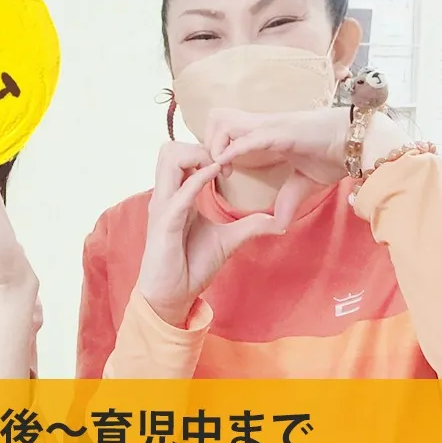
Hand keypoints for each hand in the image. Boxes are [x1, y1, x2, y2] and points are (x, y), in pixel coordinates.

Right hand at [137, 142, 279, 326]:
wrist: (172, 295)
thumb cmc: (191, 265)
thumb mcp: (227, 241)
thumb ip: (248, 226)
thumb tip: (278, 222)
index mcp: (177, 195)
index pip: (181, 155)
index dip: (205, 151)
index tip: (230, 166)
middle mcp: (166, 196)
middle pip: (170, 148)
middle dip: (198, 147)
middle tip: (223, 165)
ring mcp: (163, 207)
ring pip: (168, 159)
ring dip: (196, 156)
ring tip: (218, 169)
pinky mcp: (165, 224)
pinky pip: (179, 192)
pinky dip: (197, 179)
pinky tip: (216, 175)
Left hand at [206, 107, 410, 226]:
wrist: (360, 142)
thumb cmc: (335, 154)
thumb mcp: (305, 182)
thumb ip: (289, 199)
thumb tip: (281, 224)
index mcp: (264, 134)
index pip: (225, 130)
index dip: (214, 148)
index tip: (217, 173)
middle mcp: (262, 126)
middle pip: (215, 118)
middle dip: (206, 143)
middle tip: (214, 169)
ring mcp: (269, 125)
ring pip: (223, 122)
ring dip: (216, 145)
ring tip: (221, 169)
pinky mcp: (280, 132)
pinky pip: (248, 137)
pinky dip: (232, 150)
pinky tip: (225, 166)